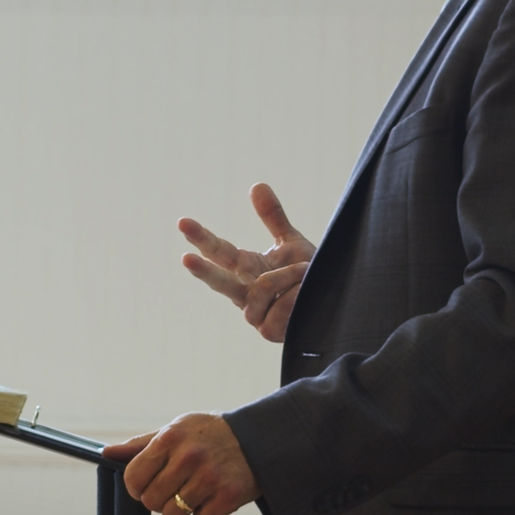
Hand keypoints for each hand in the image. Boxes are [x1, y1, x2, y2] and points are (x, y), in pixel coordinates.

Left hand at [104, 414, 259, 514]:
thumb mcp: (175, 430)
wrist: (258, 439)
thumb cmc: (209, 435)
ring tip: (195, 492)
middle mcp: (189, 457)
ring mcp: (210, 478)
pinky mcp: (228, 496)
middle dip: (160, 499)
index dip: (136, 487)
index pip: (133, 477)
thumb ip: (141, 445)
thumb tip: (106, 453)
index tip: (147, 485)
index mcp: (170, 438)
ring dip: (181, 510)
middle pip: (151, 501)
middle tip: (177, 487)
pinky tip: (213, 497)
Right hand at [179, 183, 315, 342]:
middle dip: (203, 270)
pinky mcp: (268, 330)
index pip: (219, 251)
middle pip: (219, 281)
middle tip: (185, 259)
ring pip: (263, 286)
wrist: (332, 302)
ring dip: (290, 274)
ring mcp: (254, 315)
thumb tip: (257, 184)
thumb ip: (272, 216)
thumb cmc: (308, 275)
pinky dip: (297, 293)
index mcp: (245, 269)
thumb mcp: (290, 242)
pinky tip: (305, 297)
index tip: (183, 222)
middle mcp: (244, 293)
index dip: (201, 237)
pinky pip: (280, 304)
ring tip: (306, 271)